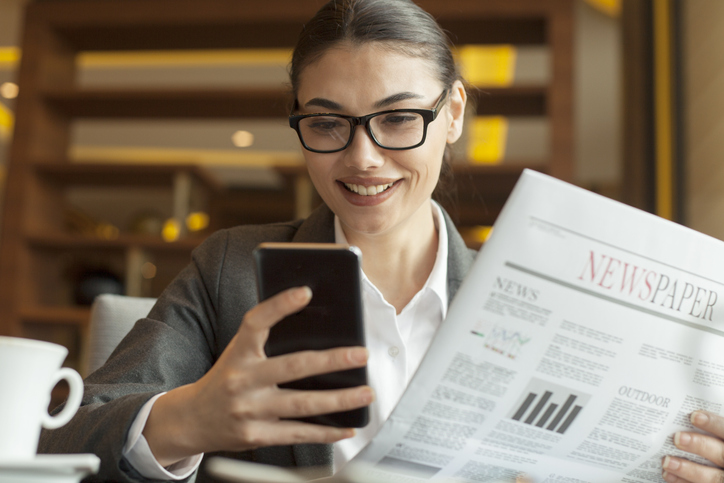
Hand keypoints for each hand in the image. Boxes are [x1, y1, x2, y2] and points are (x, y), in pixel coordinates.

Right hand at [143, 286, 373, 465]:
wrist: (192, 420)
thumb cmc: (227, 379)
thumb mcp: (239, 354)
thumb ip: (269, 342)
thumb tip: (320, 329)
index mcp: (238, 353)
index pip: (256, 322)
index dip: (279, 305)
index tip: (305, 291)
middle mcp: (242, 380)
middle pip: (294, 366)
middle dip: (333, 360)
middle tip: (362, 355)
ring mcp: (249, 410)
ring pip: (302, 404)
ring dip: (340, 399)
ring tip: (366, 392)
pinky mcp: (256, 436)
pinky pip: (298, 433)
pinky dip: (327, 432)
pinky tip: (348, 426)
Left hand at [662, 410, 723, 481]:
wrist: (719, 471)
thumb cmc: (713, 446)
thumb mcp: (716, 438)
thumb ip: (707, 431)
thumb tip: (681, 417)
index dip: (712, 423)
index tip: (694, 416)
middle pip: (721, 454)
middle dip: (699, 445)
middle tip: (678, 438)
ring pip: (714, 477)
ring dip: (688, 469)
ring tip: (667, 461)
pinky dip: (683, 482)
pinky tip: (668, 475)